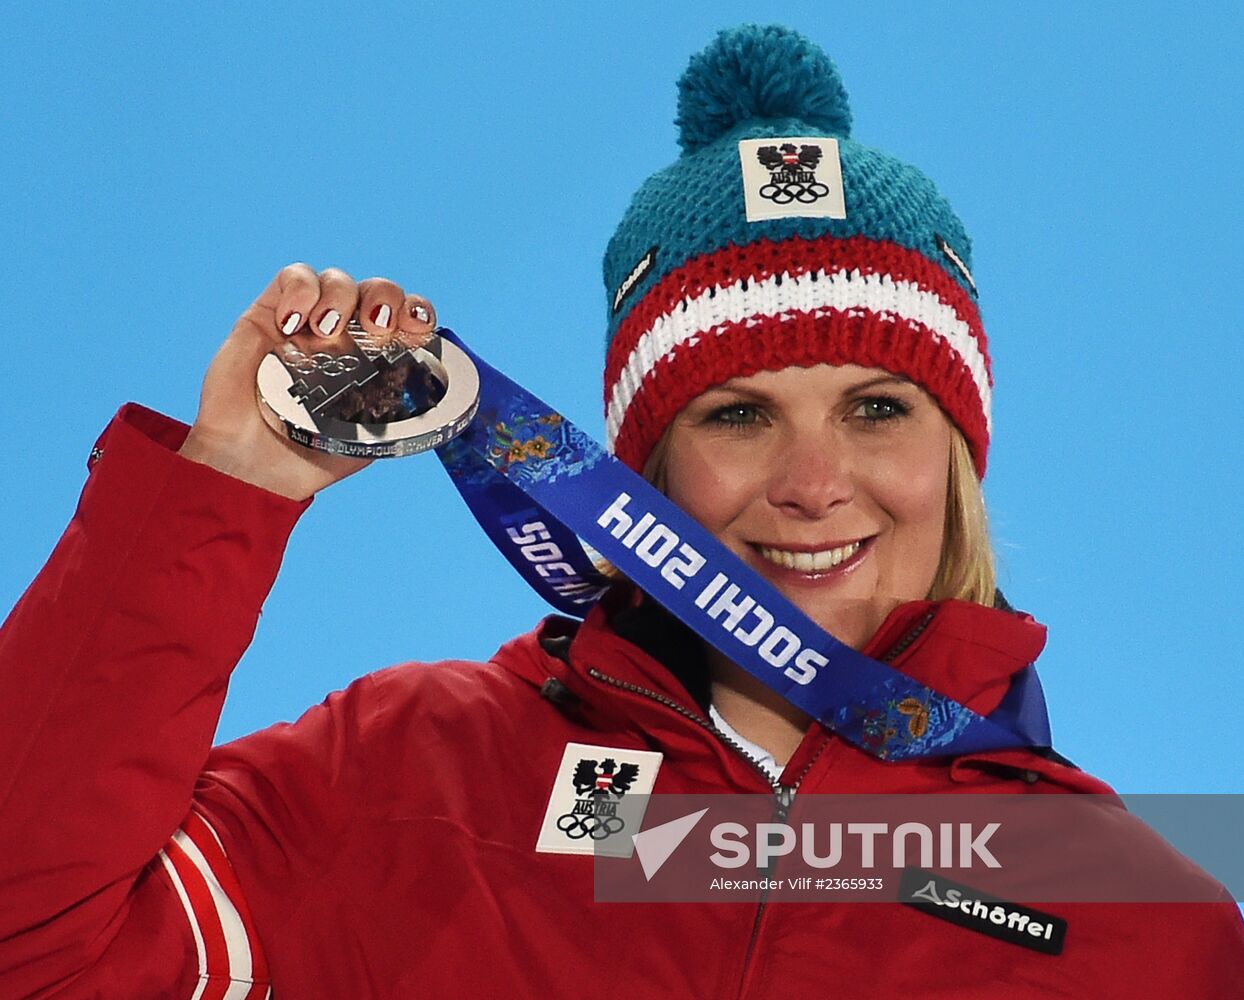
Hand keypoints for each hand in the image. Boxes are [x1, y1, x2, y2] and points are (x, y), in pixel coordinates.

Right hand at [179, 263, 437, 499]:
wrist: (254, 467)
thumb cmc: (311, 455)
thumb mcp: (368, 440)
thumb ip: (397, 418)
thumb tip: (437, 407)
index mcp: (376, 360)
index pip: (407, 319)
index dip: (418, 312)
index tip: (418, 328)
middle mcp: (346, 336)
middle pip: (377, 291)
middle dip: (384, 298)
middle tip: (375, 326)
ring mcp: (309, 322)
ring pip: (338, 280)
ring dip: (341, 295)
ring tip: (326, 332)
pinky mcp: (270, 313)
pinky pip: (293, 277)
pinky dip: (300, 290)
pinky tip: (294, 323)